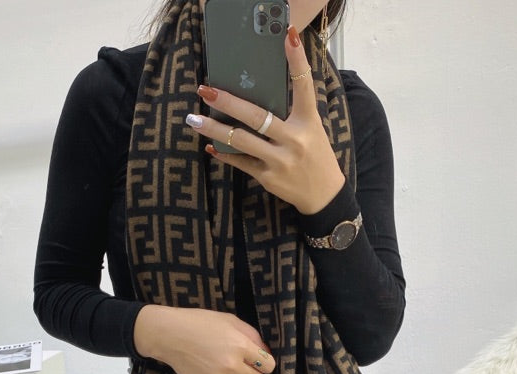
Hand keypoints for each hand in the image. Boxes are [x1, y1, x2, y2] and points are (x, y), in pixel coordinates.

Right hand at [133, 304, 275, 373]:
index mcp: (240, 345)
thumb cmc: (200, 322)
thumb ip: (252, 336)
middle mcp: (231, 365)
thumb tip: (267, 353)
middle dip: (253, 373)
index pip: (268, 365)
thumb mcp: (230, 320)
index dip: (265, 362)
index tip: (256, 359)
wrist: (170, 334)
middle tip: (242, 366)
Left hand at [186, 26, 344, 214]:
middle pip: (256, 116)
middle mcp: (294, 140)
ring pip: (241, 141)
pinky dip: (224, 154)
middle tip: (205, 90)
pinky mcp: (268, 177)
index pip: (304, 86)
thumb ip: (291, 112)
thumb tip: (260, 90)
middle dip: (228, 102)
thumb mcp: (312, 129)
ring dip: (214, 129)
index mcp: (308, 122)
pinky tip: (209, 146)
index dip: (297, 60)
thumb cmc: (314, 155)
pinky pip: (241, 162)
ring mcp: (280, 160)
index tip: (288, 36)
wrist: (323, 194)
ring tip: (193, 120)